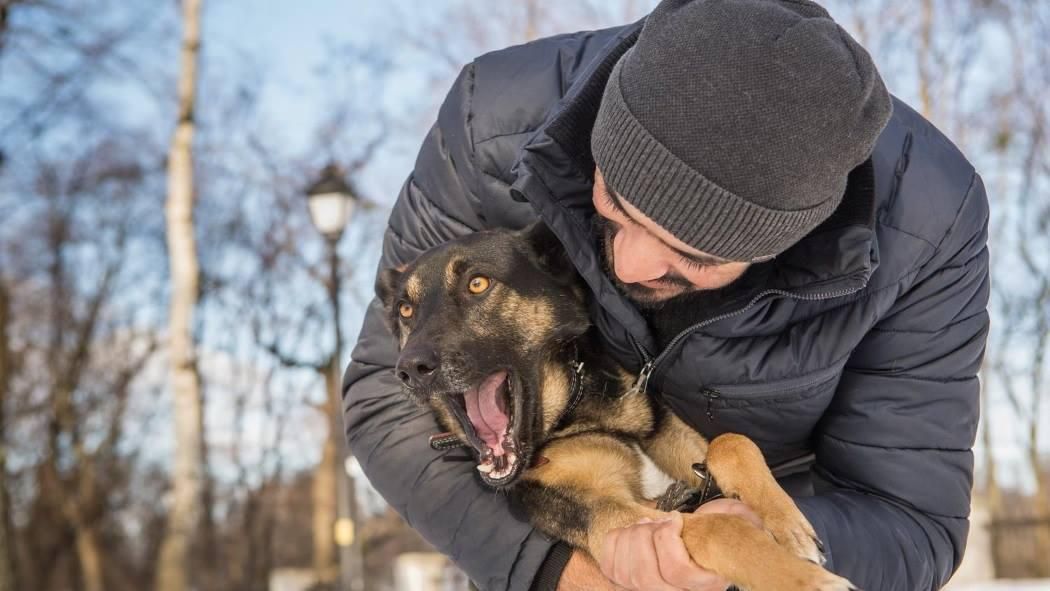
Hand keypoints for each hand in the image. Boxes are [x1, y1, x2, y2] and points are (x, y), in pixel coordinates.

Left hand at [597, 500, 762, 590]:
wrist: (689, 545)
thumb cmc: (709, 537)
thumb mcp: (729, 523)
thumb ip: (734, 517)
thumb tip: (736, 515)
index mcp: (705, 583)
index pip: (677, 571)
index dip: (668, 539)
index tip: (675, 518)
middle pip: (646, 574)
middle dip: (648, 536)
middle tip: (658, 520)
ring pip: (628, 572)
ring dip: (632, 537)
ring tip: (646, 525)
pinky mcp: (624, 585)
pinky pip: (610, 567)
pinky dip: (616, 542)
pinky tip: (631, 533)